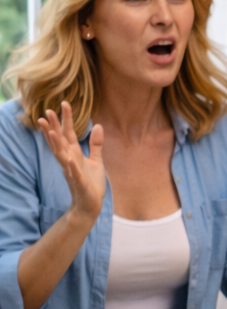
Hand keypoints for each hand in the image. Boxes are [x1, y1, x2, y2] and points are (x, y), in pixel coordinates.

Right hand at [38, 103, 105, 223]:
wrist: (90, 205)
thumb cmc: (91, 183)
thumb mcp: (96, 160)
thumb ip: (96, 144)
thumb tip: (98, 126)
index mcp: (74, 154)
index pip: (68, 134)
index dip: (66, 119)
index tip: (64, 103)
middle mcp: (70, 160)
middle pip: (59, 141)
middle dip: (53, 127)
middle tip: (46, 111)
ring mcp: (72, 171)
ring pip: (61, 155)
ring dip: (55, 143)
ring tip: (50, 130)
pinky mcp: (79, 182)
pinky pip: (74, 173)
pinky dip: (71, 165)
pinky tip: (68, 157)